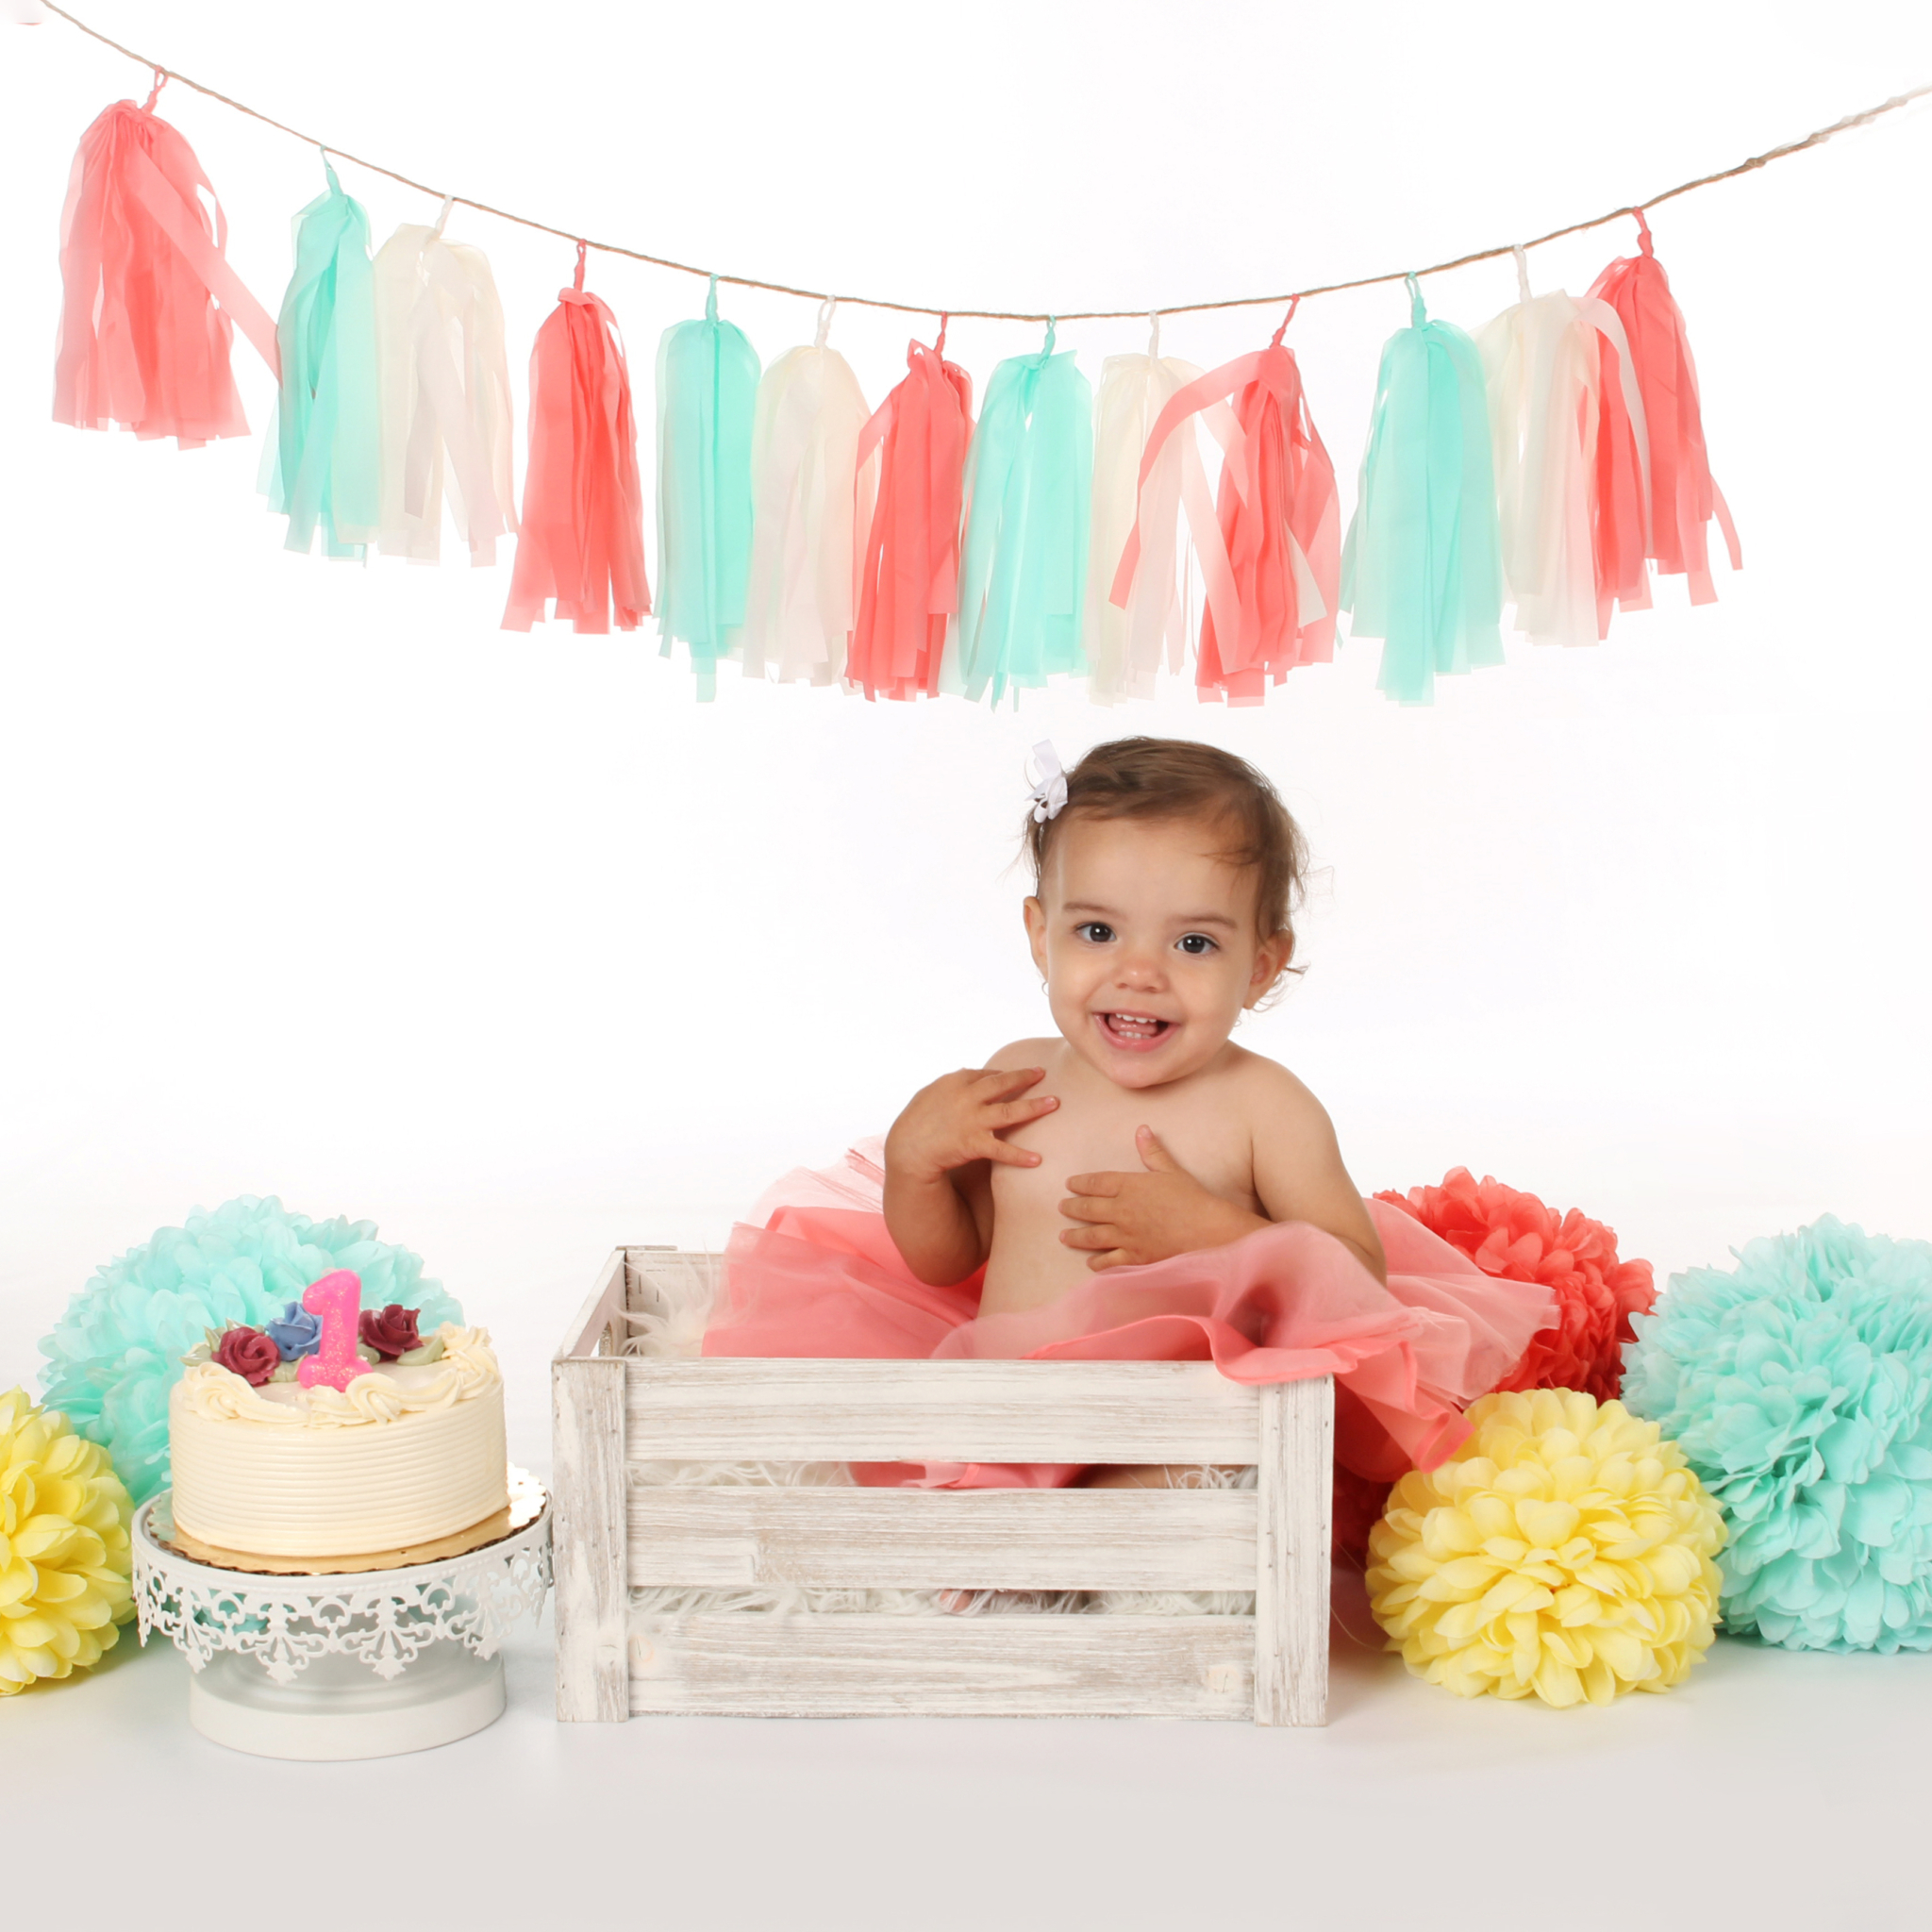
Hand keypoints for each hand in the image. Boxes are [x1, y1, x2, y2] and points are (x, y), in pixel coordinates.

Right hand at [885, 1066, 1058, 1184]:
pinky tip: (1037, 1160)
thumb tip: (967, 1071)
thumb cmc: (916, 1121)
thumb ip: (952, 1083)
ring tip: (1055, 1104)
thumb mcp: (930, 1093)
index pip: (986, 1074)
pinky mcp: (972, 1143)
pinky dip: (1019, 1155)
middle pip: (1002, 1084)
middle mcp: (966, 1097)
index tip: (1019, 1074)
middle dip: (1025, 1077)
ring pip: (1010, 1111)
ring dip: (1034, 1107)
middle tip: (1044, 1074)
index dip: (1004, 1075)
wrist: (906, 1149)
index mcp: (955, 1082)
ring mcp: (971, 1120)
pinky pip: (1002, 1150)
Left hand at [1058, 1128, 1265, 1270]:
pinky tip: (1090, 1263)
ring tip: (1064, 1236)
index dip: (1081, 1183)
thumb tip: (1142, 1129)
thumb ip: (1153, 1152)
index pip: (1097, 1183)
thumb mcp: (1172, 1171)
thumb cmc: (1193, 1199)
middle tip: (1061, 1207)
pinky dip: (1097, 1262)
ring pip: (1092, 1236)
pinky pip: (1109, 1261)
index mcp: (1130, 1186)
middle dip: (1072, 1208)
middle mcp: (1122, 1211)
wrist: (1208, 1232)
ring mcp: (1126, 1236)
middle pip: (1089, 1209)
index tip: (1070, 1184)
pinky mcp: (1134, 1257)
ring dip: (1076, 1236)